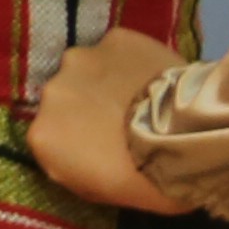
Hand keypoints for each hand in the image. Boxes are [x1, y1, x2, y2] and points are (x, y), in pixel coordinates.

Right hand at [28, 31, 184, 215]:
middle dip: (84, 106)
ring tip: (136, 95)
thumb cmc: (143, 177)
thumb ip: (71, 164)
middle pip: (65, 97)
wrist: (187, 137)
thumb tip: (77, 148)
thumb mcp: (96, 189)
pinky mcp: (115, 38)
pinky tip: (152, 76)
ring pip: (87, 68)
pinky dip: (129, 61)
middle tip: (118, 120)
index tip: (98, 146)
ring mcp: (82, 59)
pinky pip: (117, 50)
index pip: (50, 135)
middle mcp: (52, 91)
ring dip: (102, 80)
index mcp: (42, 135)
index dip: (74, 139)